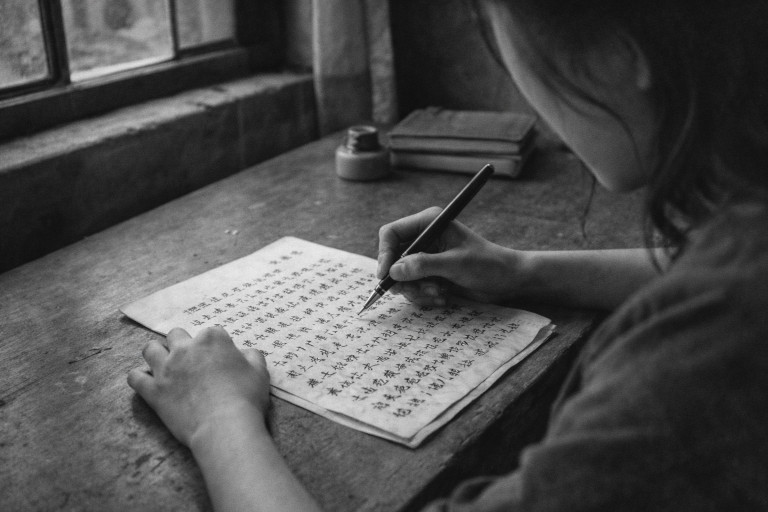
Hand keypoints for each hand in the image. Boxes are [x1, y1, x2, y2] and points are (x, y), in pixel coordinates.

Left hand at [127, 326, 269, 446]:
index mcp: (212, 339)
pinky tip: (147, 383)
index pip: (211, 332)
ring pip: (150, 349)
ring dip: (157, 354)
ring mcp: (166, 368)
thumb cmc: (246, 398)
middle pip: (176, 335)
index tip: (219, 358)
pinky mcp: (153, 390)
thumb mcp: (260, 372)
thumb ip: (252, 357)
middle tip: (191, 361)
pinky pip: (135, 378)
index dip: (216, 346)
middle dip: (183, 344)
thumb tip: (245, 353)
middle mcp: (185, 348)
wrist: (224, 426)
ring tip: (164, 366)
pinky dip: (139, 378)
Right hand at [377, 207, 522, 305]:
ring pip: (401, 277)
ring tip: (439, 292)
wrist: (507, 280)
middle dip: (404, 279)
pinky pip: (412, 288)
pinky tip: (443, 297)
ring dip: (417, 290)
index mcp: (429, 223)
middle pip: (392, 258)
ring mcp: (426, 257)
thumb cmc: (487, 265)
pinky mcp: (429, 274)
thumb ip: (424, 265)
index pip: (391, 233)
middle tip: (420, 289)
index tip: (386, 276)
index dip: (384, 254)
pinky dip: (424, 296)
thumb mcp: (456, 264)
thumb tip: (394, 271)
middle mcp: (424, 238)